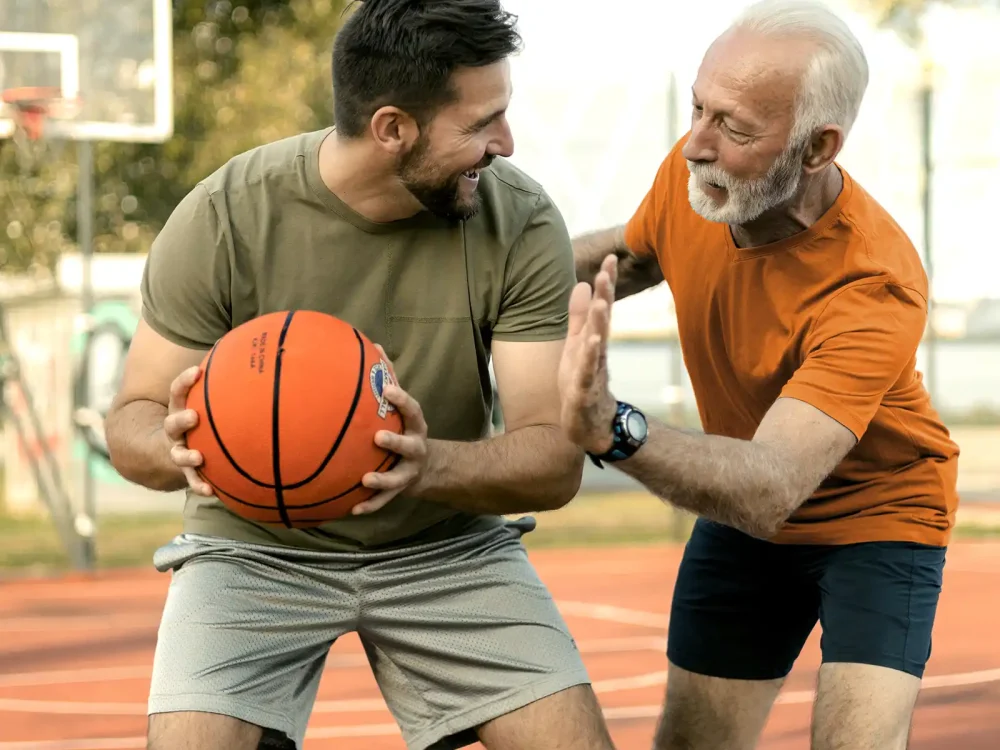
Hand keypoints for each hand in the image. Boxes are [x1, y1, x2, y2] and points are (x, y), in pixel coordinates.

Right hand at [163, 365, 213, 496]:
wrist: (169, 450)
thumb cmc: (201, 420)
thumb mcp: (204, 403)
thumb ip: (224, 388)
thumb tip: (255, 363)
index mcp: (180, 409)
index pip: (177, 392)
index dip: (184, 381)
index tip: (197, 371)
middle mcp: (176, 430)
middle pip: (173, 423)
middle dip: (182, 419)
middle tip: (194, 416)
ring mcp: (178, 451)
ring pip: (178, 454)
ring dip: (187, 456)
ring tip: (198, 457)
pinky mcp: (186, 472)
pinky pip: (192, 481)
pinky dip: (200, 486)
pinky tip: (212, 492)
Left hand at [354, 346, 428, 514]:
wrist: (427, 467)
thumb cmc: (404, 428)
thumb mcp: (401, 406)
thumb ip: (389, 378)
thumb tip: (374, 344)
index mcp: (415, 426)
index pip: (412, 410)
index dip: (402, 400)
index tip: (388, 389)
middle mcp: (415, 448)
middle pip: (410, 446)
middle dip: (396, 442)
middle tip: (378, 437)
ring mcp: (408, 471)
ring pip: (398, 479)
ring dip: (383, 480)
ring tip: (365, 479)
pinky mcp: (399, 491)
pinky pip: (384, 501)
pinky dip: (370, 505)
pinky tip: (353, 510)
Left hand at [558, 253, 618, 454]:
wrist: (589, 426)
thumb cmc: (582, 382)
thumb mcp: (577, 345)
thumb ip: (579, 316)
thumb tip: (584, 283)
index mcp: (592, 340)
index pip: (601, 307)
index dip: (606, 284)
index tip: (610, 258)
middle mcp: (596, 352)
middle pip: (602, 321)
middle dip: (605, 295)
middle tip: (607, 270)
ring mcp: (593, 371)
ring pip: (597, 344)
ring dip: (600, 323)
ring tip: (602, 301)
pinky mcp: (585, 390)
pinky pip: (588, 371)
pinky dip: (590, 357)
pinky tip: (592, 342)